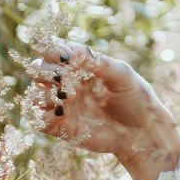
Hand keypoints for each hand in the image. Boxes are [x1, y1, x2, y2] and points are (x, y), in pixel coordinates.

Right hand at [25, 39, 179, 179]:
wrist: (143, 131)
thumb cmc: (136, 98)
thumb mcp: (122, 75)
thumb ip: (99, 63)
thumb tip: (73, 52)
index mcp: (80, 66)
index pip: (55, 51)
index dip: (52, 49)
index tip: (61, 53)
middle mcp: (68, 84)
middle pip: (39, 71)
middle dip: (43, 70)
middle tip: (60, 76)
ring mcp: (64, 105)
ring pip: (36, 95)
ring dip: (42, 92)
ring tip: (64, 96)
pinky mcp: (63, 127)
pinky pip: (40, 121)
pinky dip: (42, 116)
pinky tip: (60, 113)